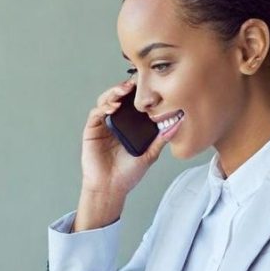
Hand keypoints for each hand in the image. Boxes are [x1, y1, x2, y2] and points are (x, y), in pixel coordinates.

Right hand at [81, 79, 166, 197]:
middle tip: (136, 82)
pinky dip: (104, 107)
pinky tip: (113, 107)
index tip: (149, 82)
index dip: (138, 91)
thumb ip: (161, 139)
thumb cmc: (127, 174)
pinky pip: (96, 113)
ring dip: (114, 93)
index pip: (132, 103)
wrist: (111, 188)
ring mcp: (103, 125)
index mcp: (129, 125)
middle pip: (118, 97)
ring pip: (106, 101)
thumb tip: (177, 123)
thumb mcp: (150, 154)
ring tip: (124, 91)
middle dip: (126, 87)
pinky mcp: (92, 131)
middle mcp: (115, 122)